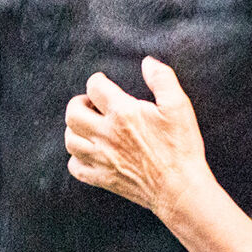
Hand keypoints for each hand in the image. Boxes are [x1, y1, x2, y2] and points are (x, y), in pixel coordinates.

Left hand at [64, 56, 217, 218]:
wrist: (180, 188)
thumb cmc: (181, 147)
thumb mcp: (178, 106)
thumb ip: (162, 79)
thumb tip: (148, 62)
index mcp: (123, 113)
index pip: (95, 87)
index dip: (97, 80)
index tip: (102, 82)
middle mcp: (105, 135)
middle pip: (72, 114)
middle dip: (78, 103)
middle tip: (91, 104)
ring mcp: (101, 158)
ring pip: (70, 140)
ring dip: (75, 129)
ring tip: (90, 126)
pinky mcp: (102, 178)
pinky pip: (75, 167)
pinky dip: (77, 157)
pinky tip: (90, 152)